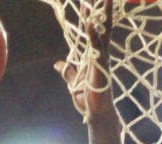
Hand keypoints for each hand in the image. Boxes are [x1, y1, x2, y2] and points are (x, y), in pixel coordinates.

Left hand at [55, 0, 114, 117]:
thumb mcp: (74, 81)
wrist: (95, 114)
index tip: (84, 2)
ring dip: (103, 16)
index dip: (88, 17)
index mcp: (94, 56)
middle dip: (102, 10)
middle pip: (102, 26)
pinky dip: (94, 35)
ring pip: (103, 32)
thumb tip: (57, 64)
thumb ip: (68, 71)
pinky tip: (90, 24)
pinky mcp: (100, 66)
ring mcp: (102, 59)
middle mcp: (101, 54)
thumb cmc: (88, 98)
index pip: (93, 31)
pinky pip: (97, 48)